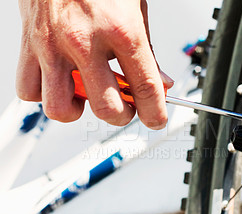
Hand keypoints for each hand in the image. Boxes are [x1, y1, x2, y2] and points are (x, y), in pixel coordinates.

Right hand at [17, 0, 170, 128]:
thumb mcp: (136, 9)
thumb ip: (147, 51)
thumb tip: (159, 82)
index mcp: (121, 30)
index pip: (145, 87)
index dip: (155, 113)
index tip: (156, 120)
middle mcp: (84, 41)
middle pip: (106, 108)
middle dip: (122, 116)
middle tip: (125, 106)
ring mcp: (53, 45)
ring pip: (60, 108)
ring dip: (79, 110)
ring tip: (88, 93)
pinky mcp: (28, 44)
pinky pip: (29, 89)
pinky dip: (45, 93)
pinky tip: (60, 79)